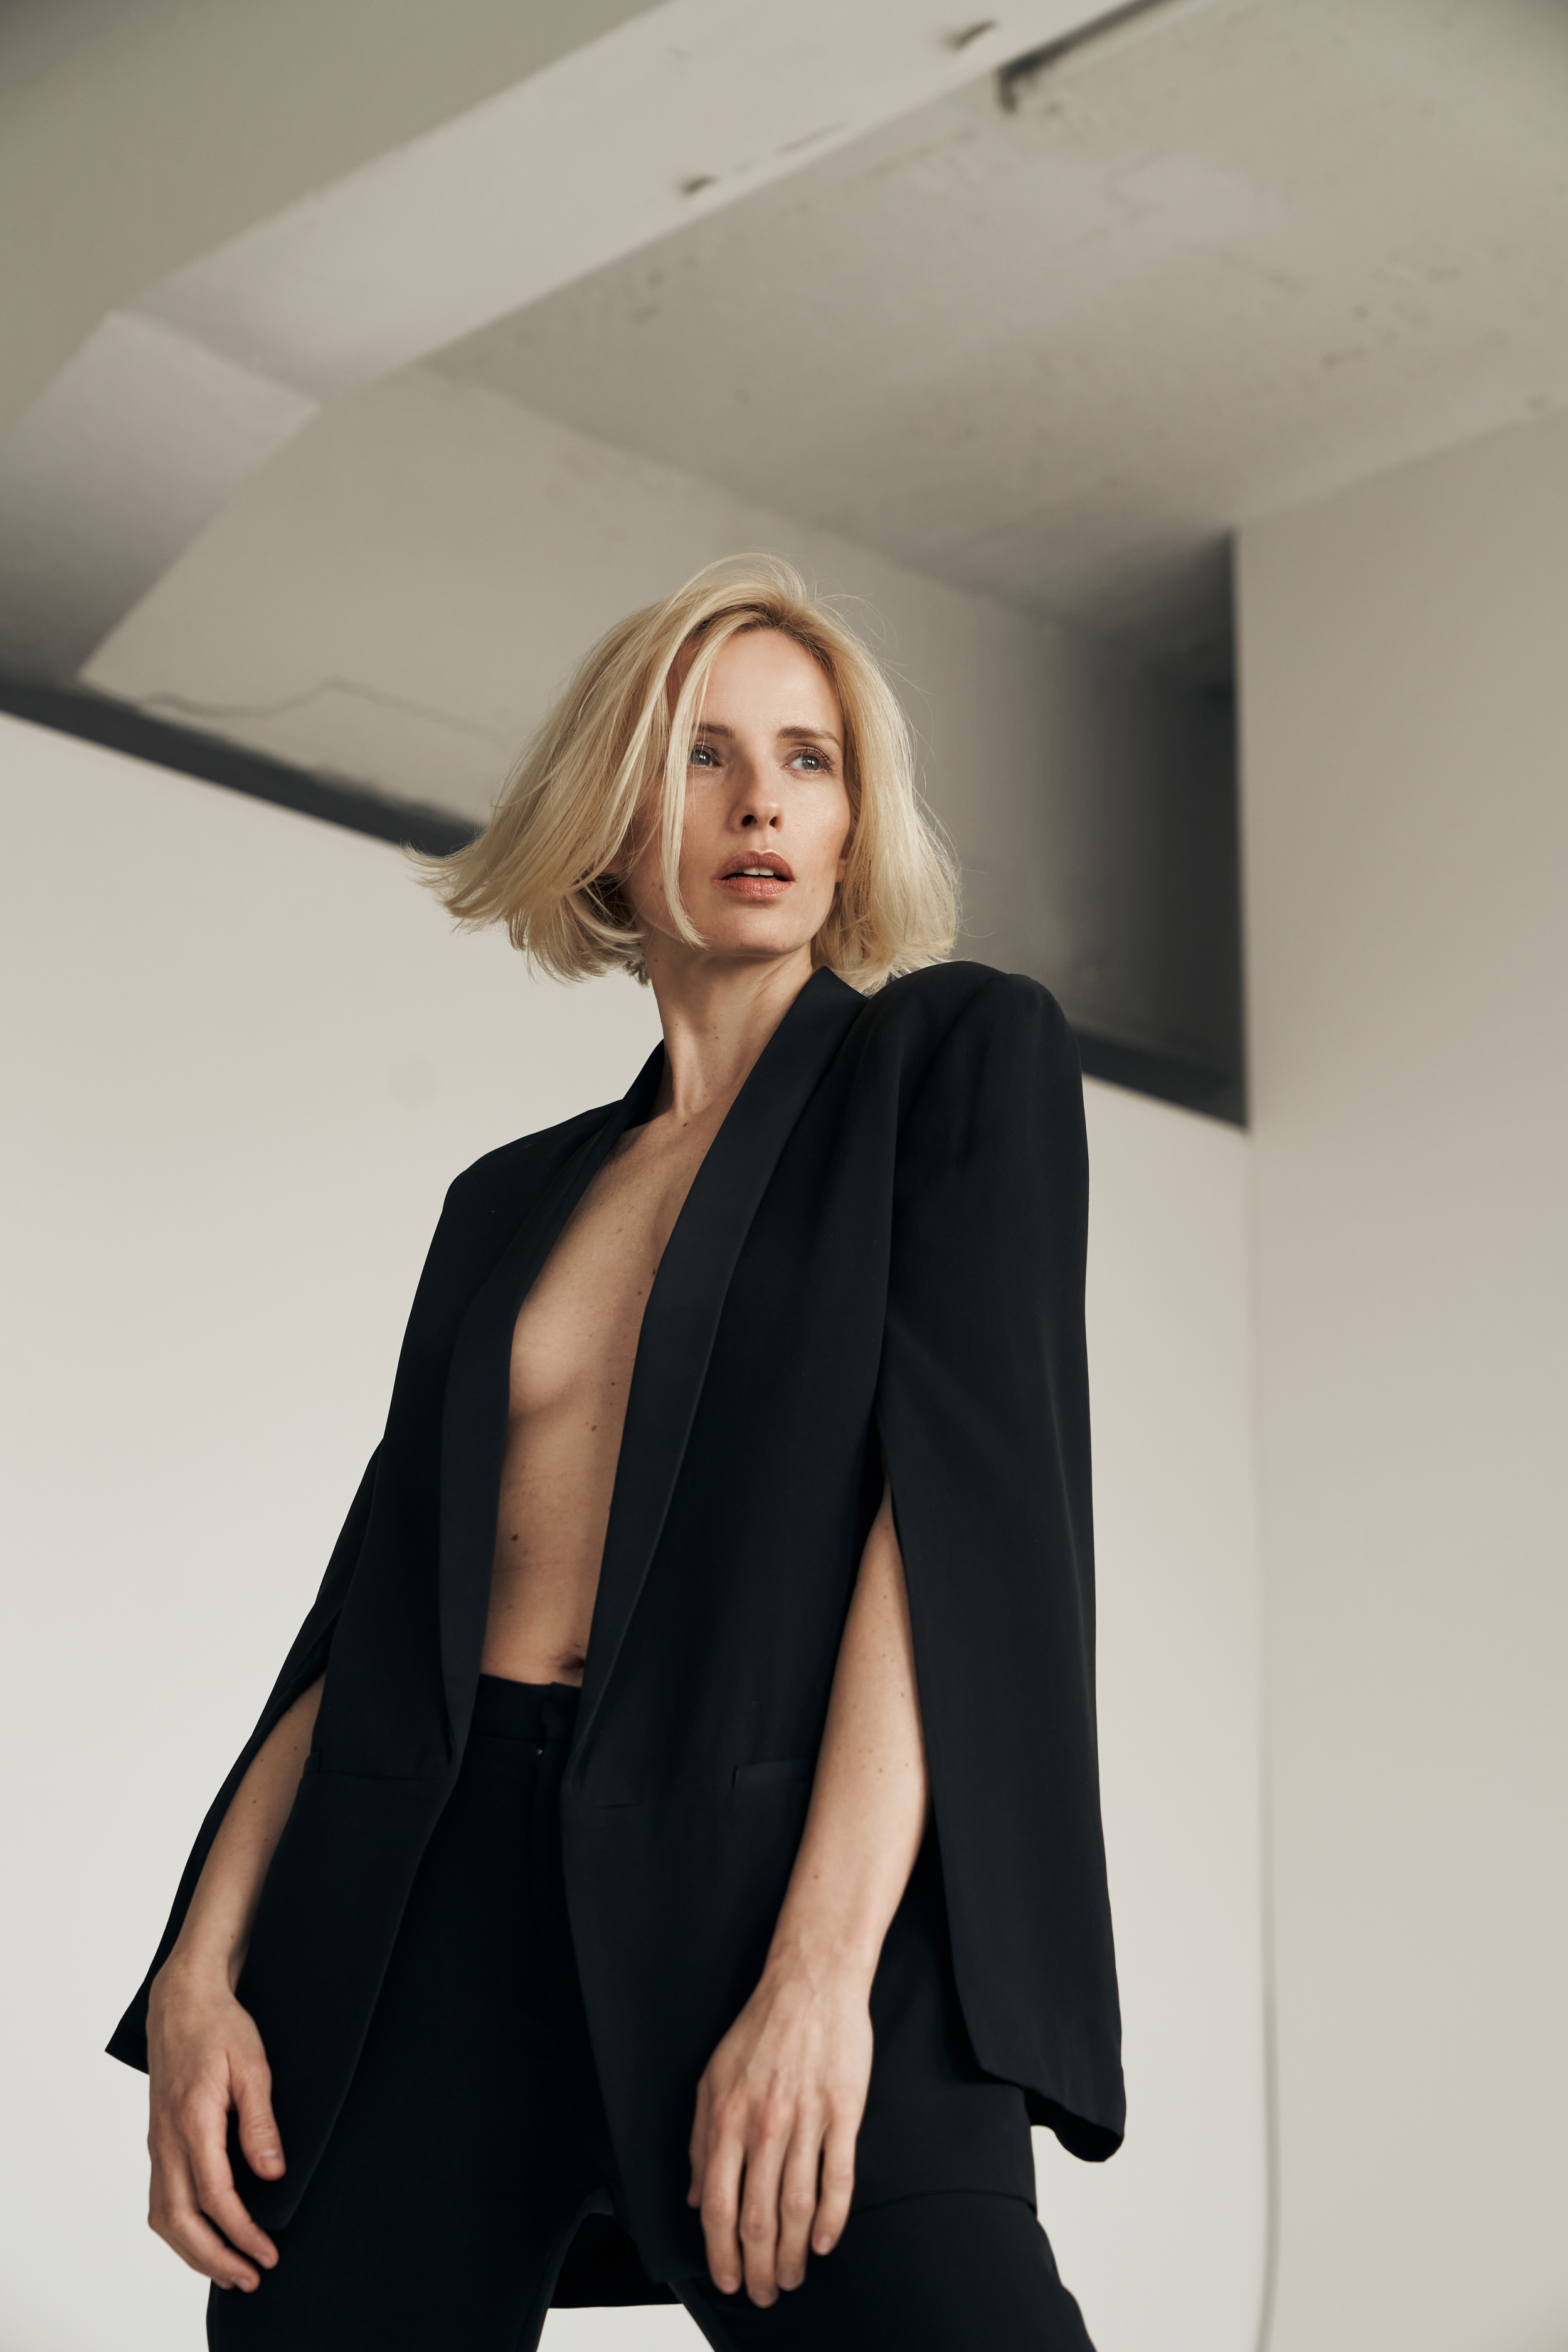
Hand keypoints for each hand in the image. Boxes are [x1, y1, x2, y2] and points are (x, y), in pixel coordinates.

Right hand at [146, 1956, 283, 2291]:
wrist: (181, 2001)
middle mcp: (167, 2139)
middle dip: (215, 2258)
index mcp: (193, 2121)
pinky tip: (201, 2239)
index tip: (268, 2253)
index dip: (242, 2232)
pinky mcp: (157, 2141)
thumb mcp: (253, 2064)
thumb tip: (271, 2174)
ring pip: (163, 2217)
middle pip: (182, 2220)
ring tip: (229, 2271)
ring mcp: (157, 2142)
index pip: (214, 2196)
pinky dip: (177, 2230)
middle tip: (250, 2278)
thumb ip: (260, 2121)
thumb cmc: (220, 2027)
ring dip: (193, 2252)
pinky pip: (159, 2199)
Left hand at [687, 1954, 871, 2304]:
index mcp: (727, 2118)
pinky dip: (832, 2218)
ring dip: (793, 2253)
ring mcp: (807, 2119)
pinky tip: (825, 2243)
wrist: (810, 1982)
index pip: (720, 2205)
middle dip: (758, 2266)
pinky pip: (838, 2178)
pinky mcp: (844, 2112)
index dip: (721, 2252)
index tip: (727, 2280)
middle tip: (764, 2293)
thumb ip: (701, 2142)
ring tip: (793, 2277)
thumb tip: (696, 2198)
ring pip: (797, 2206)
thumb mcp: (711, 2080)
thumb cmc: (759, 2030)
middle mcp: (764, 2125)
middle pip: (758, 2216)